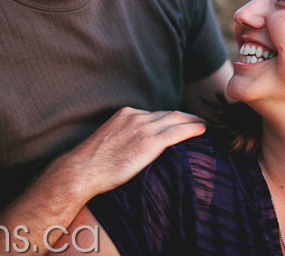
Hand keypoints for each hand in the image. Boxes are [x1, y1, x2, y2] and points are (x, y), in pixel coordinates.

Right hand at [60, 107, 207, 196]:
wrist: (81, 171)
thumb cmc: (92, 163)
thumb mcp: (110, 139)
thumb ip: (125, 136)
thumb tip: (135, 147)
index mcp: (126, 114)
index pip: (156, 113)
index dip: (172, 117)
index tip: (182, 122)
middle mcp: (136, 117)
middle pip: (169, 113)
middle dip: (186, 116)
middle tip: (199, 121)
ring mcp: (142, 128)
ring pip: (176, 119)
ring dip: (192, 121)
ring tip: (203, 125)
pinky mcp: (148, 143)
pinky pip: (176, 132)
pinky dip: (192, 129)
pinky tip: (202, 130)